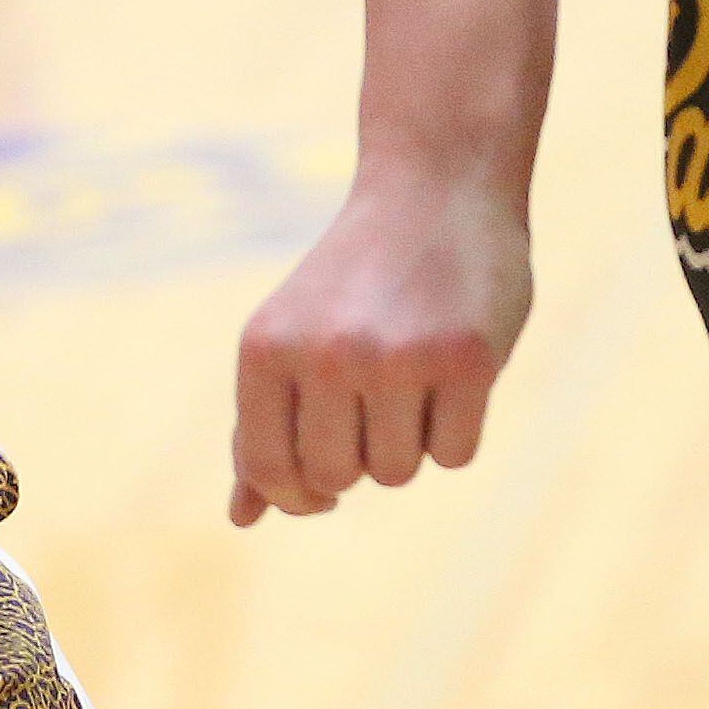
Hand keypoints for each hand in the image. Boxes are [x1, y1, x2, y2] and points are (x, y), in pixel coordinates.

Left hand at [232, 167, 532, 525]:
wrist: (434, 190)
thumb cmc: (355, 279)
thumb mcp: (290, 340)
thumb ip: (263, 426)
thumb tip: (242, 519)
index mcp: (265, 348)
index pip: (267, 470)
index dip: (294, 494)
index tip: (318, 484)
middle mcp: (326, 353)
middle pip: (336, 477)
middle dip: (356, 459)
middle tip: (373, 405)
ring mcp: (398, 357)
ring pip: (396, 473)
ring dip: (408, 443)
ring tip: (411, 377)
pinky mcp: (466, 361)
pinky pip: (454, 456)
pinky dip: (455, 432)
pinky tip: (452, 375)